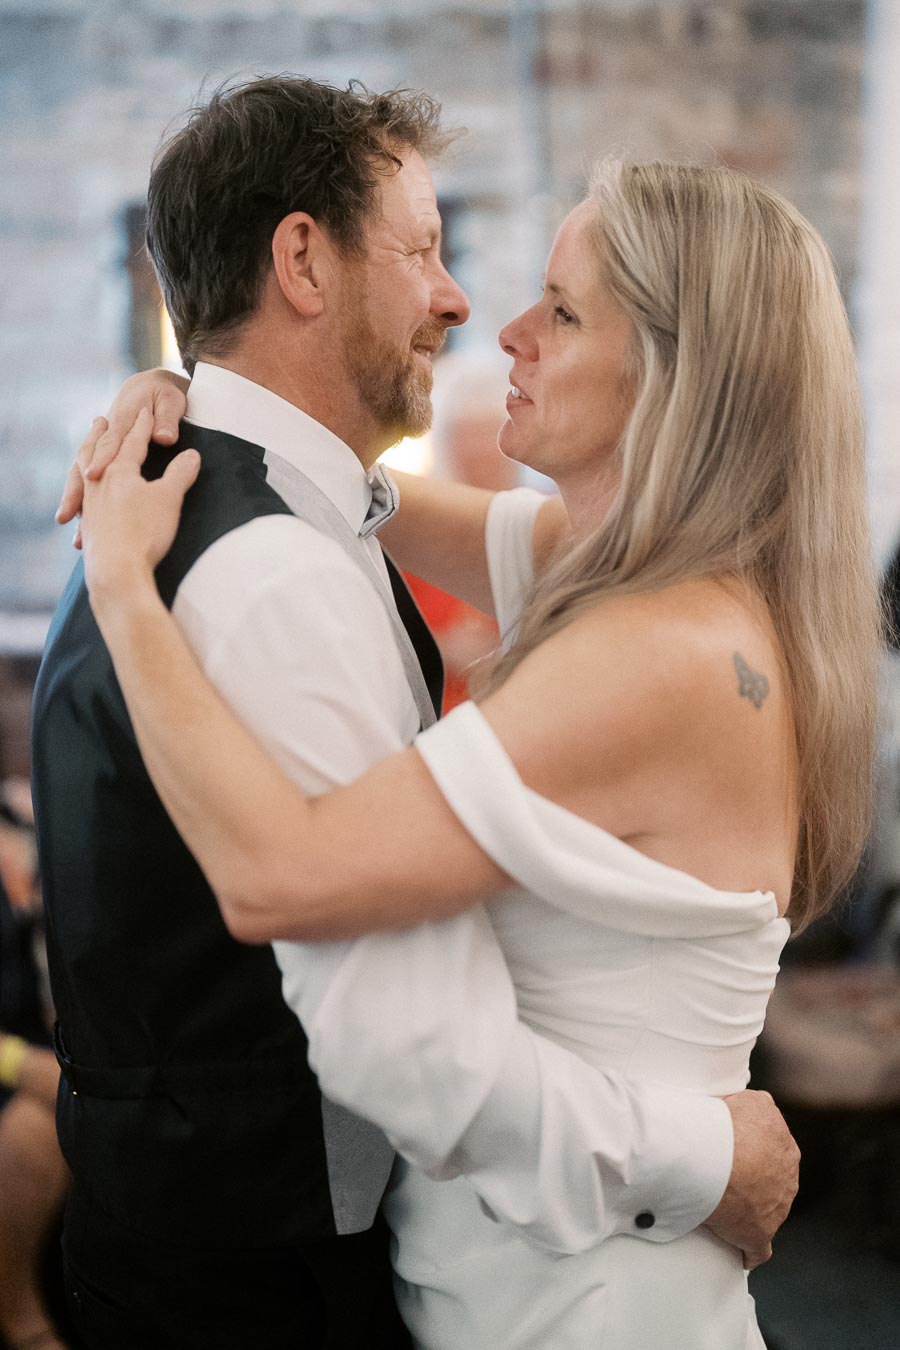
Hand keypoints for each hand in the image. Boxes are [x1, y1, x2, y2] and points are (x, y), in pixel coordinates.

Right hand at [57, 368, 188, 533]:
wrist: (150, 386)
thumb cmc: (163, 394)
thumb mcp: (170, 401)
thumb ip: (168, 419)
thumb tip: (165, 437)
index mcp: (121, 419)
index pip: (111, 442)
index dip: (103, 457)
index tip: (95, 474)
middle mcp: (105, 438)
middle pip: (85, 463)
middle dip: (75, 488)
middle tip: (67, 512)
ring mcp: (102, 450)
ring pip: (81, 475)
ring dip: (73, 497)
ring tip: (65, 520)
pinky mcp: (104, 461)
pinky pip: (91, 483)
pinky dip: (84, 503)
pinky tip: (80, 527)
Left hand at [80, 408, 200, 605]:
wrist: (117, 573)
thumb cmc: (144, 532)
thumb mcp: (169, 498)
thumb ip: (180, 473)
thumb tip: (192, 455)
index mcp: (120, 471)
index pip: (133, 441)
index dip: (142, 426)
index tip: (145, 412)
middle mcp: (99, 483)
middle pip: (97, 450)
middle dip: (101, 434)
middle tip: (99, 420)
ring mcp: (90, 505)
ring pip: (83, 472)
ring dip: (86, 457)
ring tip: (85, 452)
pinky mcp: (89, 526)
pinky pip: (82, 498)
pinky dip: (82, 488)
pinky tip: (86, 498)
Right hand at [704, 1089, 799, 1269]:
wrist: (715, 1156)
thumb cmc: (725, 1125)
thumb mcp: (750, 1101)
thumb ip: (755, 1110)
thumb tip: (744, 1113)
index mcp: (784, 1143)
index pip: (771, 1148)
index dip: (750, 1151)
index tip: (730, 1152)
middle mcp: (787, 1174)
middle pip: (771, 1180)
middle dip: (752, 1180)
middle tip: (720, 1177)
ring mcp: (777, 1206)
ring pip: (766, 1211)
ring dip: (748, 1212)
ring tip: (719, 1209)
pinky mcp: (760, 1233)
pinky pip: (758, 1249)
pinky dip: (749, 1252)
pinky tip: (740, 1254)